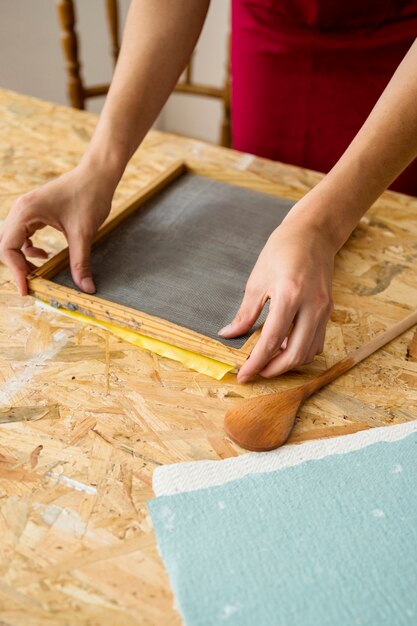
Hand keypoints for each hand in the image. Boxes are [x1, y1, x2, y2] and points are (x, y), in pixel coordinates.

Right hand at [0, 163, 116, 295]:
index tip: (27, 289)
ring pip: (13, 241)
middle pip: (6, 245)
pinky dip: (29, 249)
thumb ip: (81, 262)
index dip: (16, 271)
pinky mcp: (36, 212)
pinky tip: (44, 256)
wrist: (98, 174)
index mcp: (26, 212)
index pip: (7, 247)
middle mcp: (21, 210)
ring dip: (22, 259)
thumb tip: (86, 287)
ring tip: (38, 273)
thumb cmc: (89, 196)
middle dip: (18, 267)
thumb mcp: (84, 233)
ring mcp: (27, 210)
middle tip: (33, 285)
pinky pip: (23, 235)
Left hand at [219, 219, 334, 381]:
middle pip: (295, 353)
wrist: (313, 234)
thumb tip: (229, 335)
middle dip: (274, 370)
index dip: (256, 362)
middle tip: (256, 372)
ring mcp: (324, 309)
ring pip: (309, 351)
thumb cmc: (282, 250)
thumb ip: (246, 313)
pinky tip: (285, 346)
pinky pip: (317, 342)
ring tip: (269, 360)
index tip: (243, 375)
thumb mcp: (257, 280)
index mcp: (289, 295)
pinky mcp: (329, 311)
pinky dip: (301, 351)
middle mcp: (311, 305)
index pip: (272, 340)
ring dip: (289, 363)